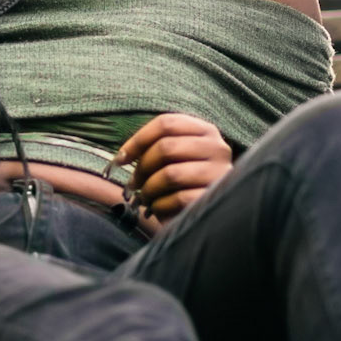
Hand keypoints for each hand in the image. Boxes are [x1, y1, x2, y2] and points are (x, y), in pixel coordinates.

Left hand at [117, 113, 233, 223]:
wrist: (210, 216)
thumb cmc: (185, 185)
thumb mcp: (174, 159)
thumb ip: (155, 148)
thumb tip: (122, 156)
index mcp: (205, 131)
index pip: (166, 123)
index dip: (138, 140)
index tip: (121, 158)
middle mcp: (217, 148)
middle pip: (166, 147)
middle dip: (142, 168)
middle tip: (133, 184)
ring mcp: (219, 173)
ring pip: (170, 174)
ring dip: (149, 189)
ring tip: (146, 198)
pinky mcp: (215, 198)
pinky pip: (178, 198)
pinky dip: (160, 205)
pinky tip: (159, 208)